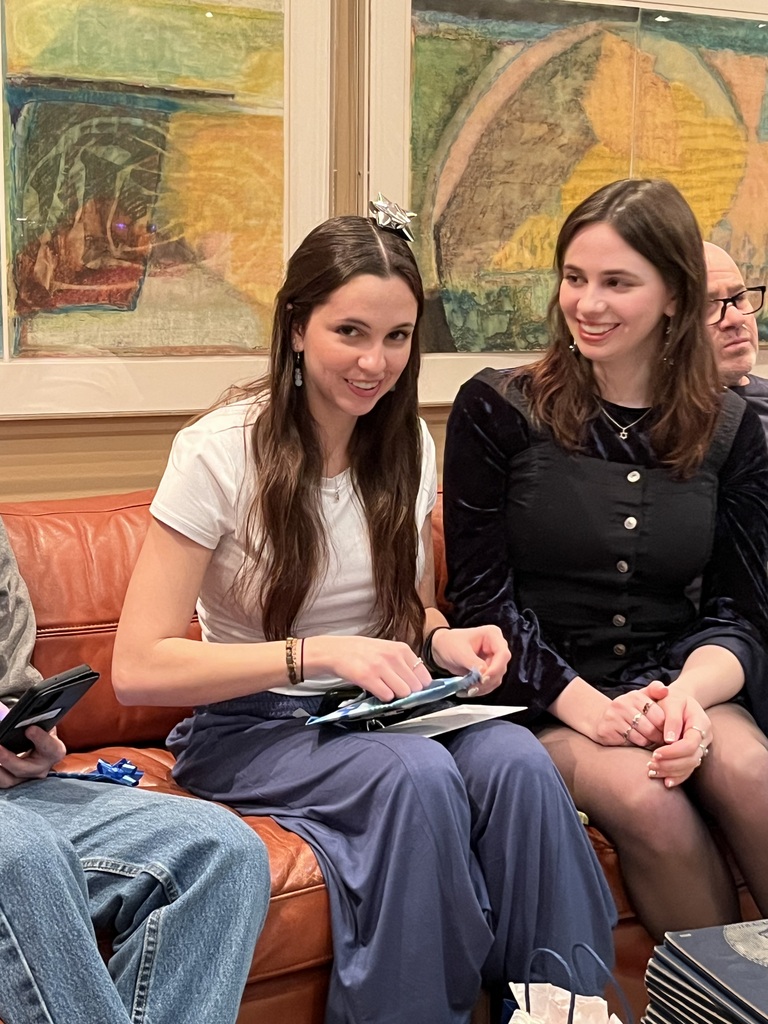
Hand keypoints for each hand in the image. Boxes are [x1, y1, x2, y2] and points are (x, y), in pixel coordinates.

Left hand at [0, 724, 65, 789]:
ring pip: (8, 780)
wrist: (39, 744)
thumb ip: (32, 719)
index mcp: (54, 751)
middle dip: (9, 759)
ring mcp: (26, 777)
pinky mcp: (12, 780)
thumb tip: (9, 714)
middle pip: (25, 769)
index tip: (30, 729)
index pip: (50, 747)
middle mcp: (41, 768)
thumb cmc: (41, 730)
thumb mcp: (41, 722)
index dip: (41, 739)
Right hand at [312, 635, 433, 702]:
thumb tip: (420, 682)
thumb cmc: (364, 652)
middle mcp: (393, 656)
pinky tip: (377, 690)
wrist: (337, 651)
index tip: (413, 688)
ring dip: (396, 696)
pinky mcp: (368, 677)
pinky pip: (387, 696)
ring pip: (403, 692)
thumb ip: (404, 663)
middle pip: (415, 686)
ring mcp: (380, 667)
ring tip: (386, 689)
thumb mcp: (388, 649)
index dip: (419, 685)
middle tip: (397, 690)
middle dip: (408, 692)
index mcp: (401, 649)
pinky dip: (384, 697)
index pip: (424, 675)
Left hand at [429, 625, 509, 696]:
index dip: (496, 668)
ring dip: (483, 687)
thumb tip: (484, 675)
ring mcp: (493, 660)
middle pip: (501, 668)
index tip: (483, 679)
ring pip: (496, 678)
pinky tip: (468, 690)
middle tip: (472, 688)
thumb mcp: (460, 652)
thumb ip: (473, 663)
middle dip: (487, 680)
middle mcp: (496, 647)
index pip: (503, 654)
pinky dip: (480, 689)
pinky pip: (489, 683)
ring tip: (468, 690)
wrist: (440, 648)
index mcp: (492, 635)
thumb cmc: (449, 643)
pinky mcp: (488, 670)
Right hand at [594, 680, 668, 746]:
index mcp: (634, 695)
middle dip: (658, 736)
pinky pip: (631, 741)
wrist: (604, 719)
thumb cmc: (630, 710)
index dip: (665, 725)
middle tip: (660, 738)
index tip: (666, 729)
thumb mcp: (642, 697)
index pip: (658, 714)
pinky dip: (638, 743)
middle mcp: (622, 704)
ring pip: (642, 736)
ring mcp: (613, 717)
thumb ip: (655, 691)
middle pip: (651, 728)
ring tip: (650, 739)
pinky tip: (638, 740)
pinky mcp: (607, 729)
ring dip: (649, 741)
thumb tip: (665, 690)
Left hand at [646, 691, 711, 787]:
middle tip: (650, 764)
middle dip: (670, 764)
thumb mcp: (672, 700)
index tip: (655, 753)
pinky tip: (665, 782)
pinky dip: (677, 777)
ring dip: (671, 772)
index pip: (690, 743)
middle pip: (692, 758)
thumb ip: (672, 718)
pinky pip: (689, 769)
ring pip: (690, 766)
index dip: (673, 751)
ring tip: (652, 771)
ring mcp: (701, 747)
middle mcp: (704, 738)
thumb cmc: (673, 699)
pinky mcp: (693, 754)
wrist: (678, 700)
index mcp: (701, 723)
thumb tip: (669, 740)